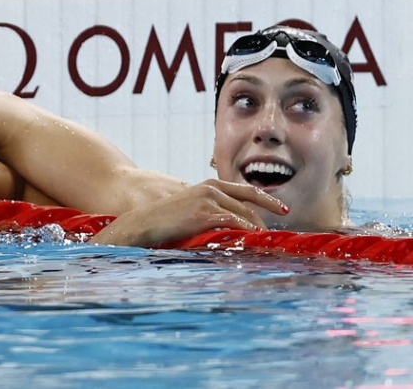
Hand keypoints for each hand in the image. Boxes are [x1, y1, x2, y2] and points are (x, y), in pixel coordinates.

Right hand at [90, 179, 288, 247]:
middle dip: (265, 219)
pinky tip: (251, 240)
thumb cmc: (166, 219)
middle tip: (277, 233)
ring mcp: (208, 200)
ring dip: (257, 229)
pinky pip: (233, 222)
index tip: (283, 210)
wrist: (145, 222)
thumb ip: (209, 209)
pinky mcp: (204, 214)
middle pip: (248, 204)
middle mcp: (211, 188)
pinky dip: (245, 231)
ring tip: (265, 242)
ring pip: (243, 214)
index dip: (267, 200)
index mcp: (209, 185)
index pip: (246, 190)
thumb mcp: (190, 208)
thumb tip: (226, 223)